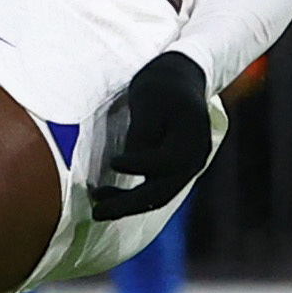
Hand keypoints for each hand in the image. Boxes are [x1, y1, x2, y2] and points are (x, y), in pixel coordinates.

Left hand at [86, 49, 217, 221]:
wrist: (180, 79)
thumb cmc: (162, 85)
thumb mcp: (149, 98)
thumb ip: (143, 129)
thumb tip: (132, 156)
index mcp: (192, 138)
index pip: (166, 162)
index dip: (139, 164)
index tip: (113, 161)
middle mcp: (194, 159)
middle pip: (162, 191)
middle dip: (128, 204)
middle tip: (97, 212)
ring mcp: (186, 167)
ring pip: (158, 195)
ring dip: (127, 204)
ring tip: (97, 209)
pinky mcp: (173, 170)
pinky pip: (155, 189)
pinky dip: (133, 195)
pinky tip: (106, 195)